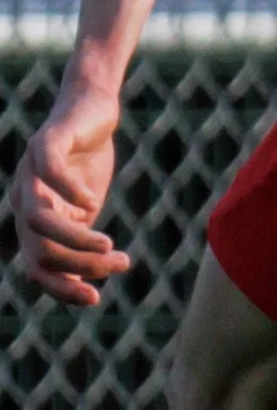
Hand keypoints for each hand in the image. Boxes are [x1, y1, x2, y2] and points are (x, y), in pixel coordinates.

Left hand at [11, 89, 128, 307]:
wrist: (94, 111)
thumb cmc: (89, 163)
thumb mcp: (86, 211)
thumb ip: (80, 241)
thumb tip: (88, 283)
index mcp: (33, 220)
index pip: (37, 267)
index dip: (61, 288)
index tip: (96, 298)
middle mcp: (25, 197)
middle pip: (38, 249)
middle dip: (79, 265)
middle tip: (120, 262)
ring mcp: (31, 170)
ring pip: (36, 218)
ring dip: (74, 238)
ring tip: (109, 243)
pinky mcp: (47, 141)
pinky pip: (49, 170)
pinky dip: (69, 191)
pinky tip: (92, 200)